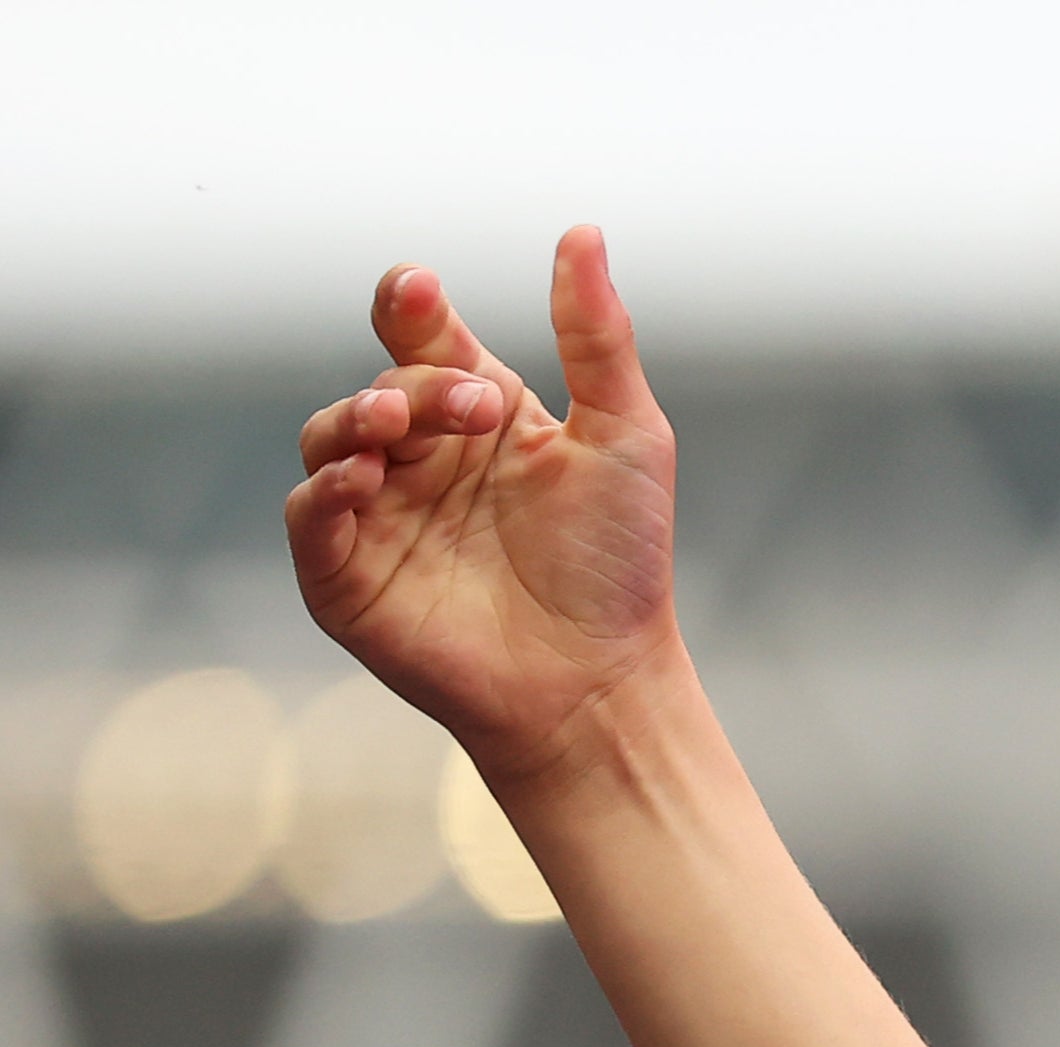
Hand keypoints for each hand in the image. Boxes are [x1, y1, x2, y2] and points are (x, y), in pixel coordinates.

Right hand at [285, 229, 681, 784]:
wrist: (604, 682)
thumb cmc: (620, 566)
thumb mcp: (627, 435)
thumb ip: (597, 337)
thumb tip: (582, 230)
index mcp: (477, 416)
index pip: (421, 339)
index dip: (410, 308)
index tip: (418, 293)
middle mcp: (420, 460)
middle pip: (383, 386)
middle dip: (416, 384)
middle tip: (474, 404)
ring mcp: (379, 516)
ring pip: (331, 440)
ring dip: (360, 420)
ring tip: (400, 425)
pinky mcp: (348, 579)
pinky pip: (311, 518)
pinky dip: (328, 490)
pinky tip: (367, 478)